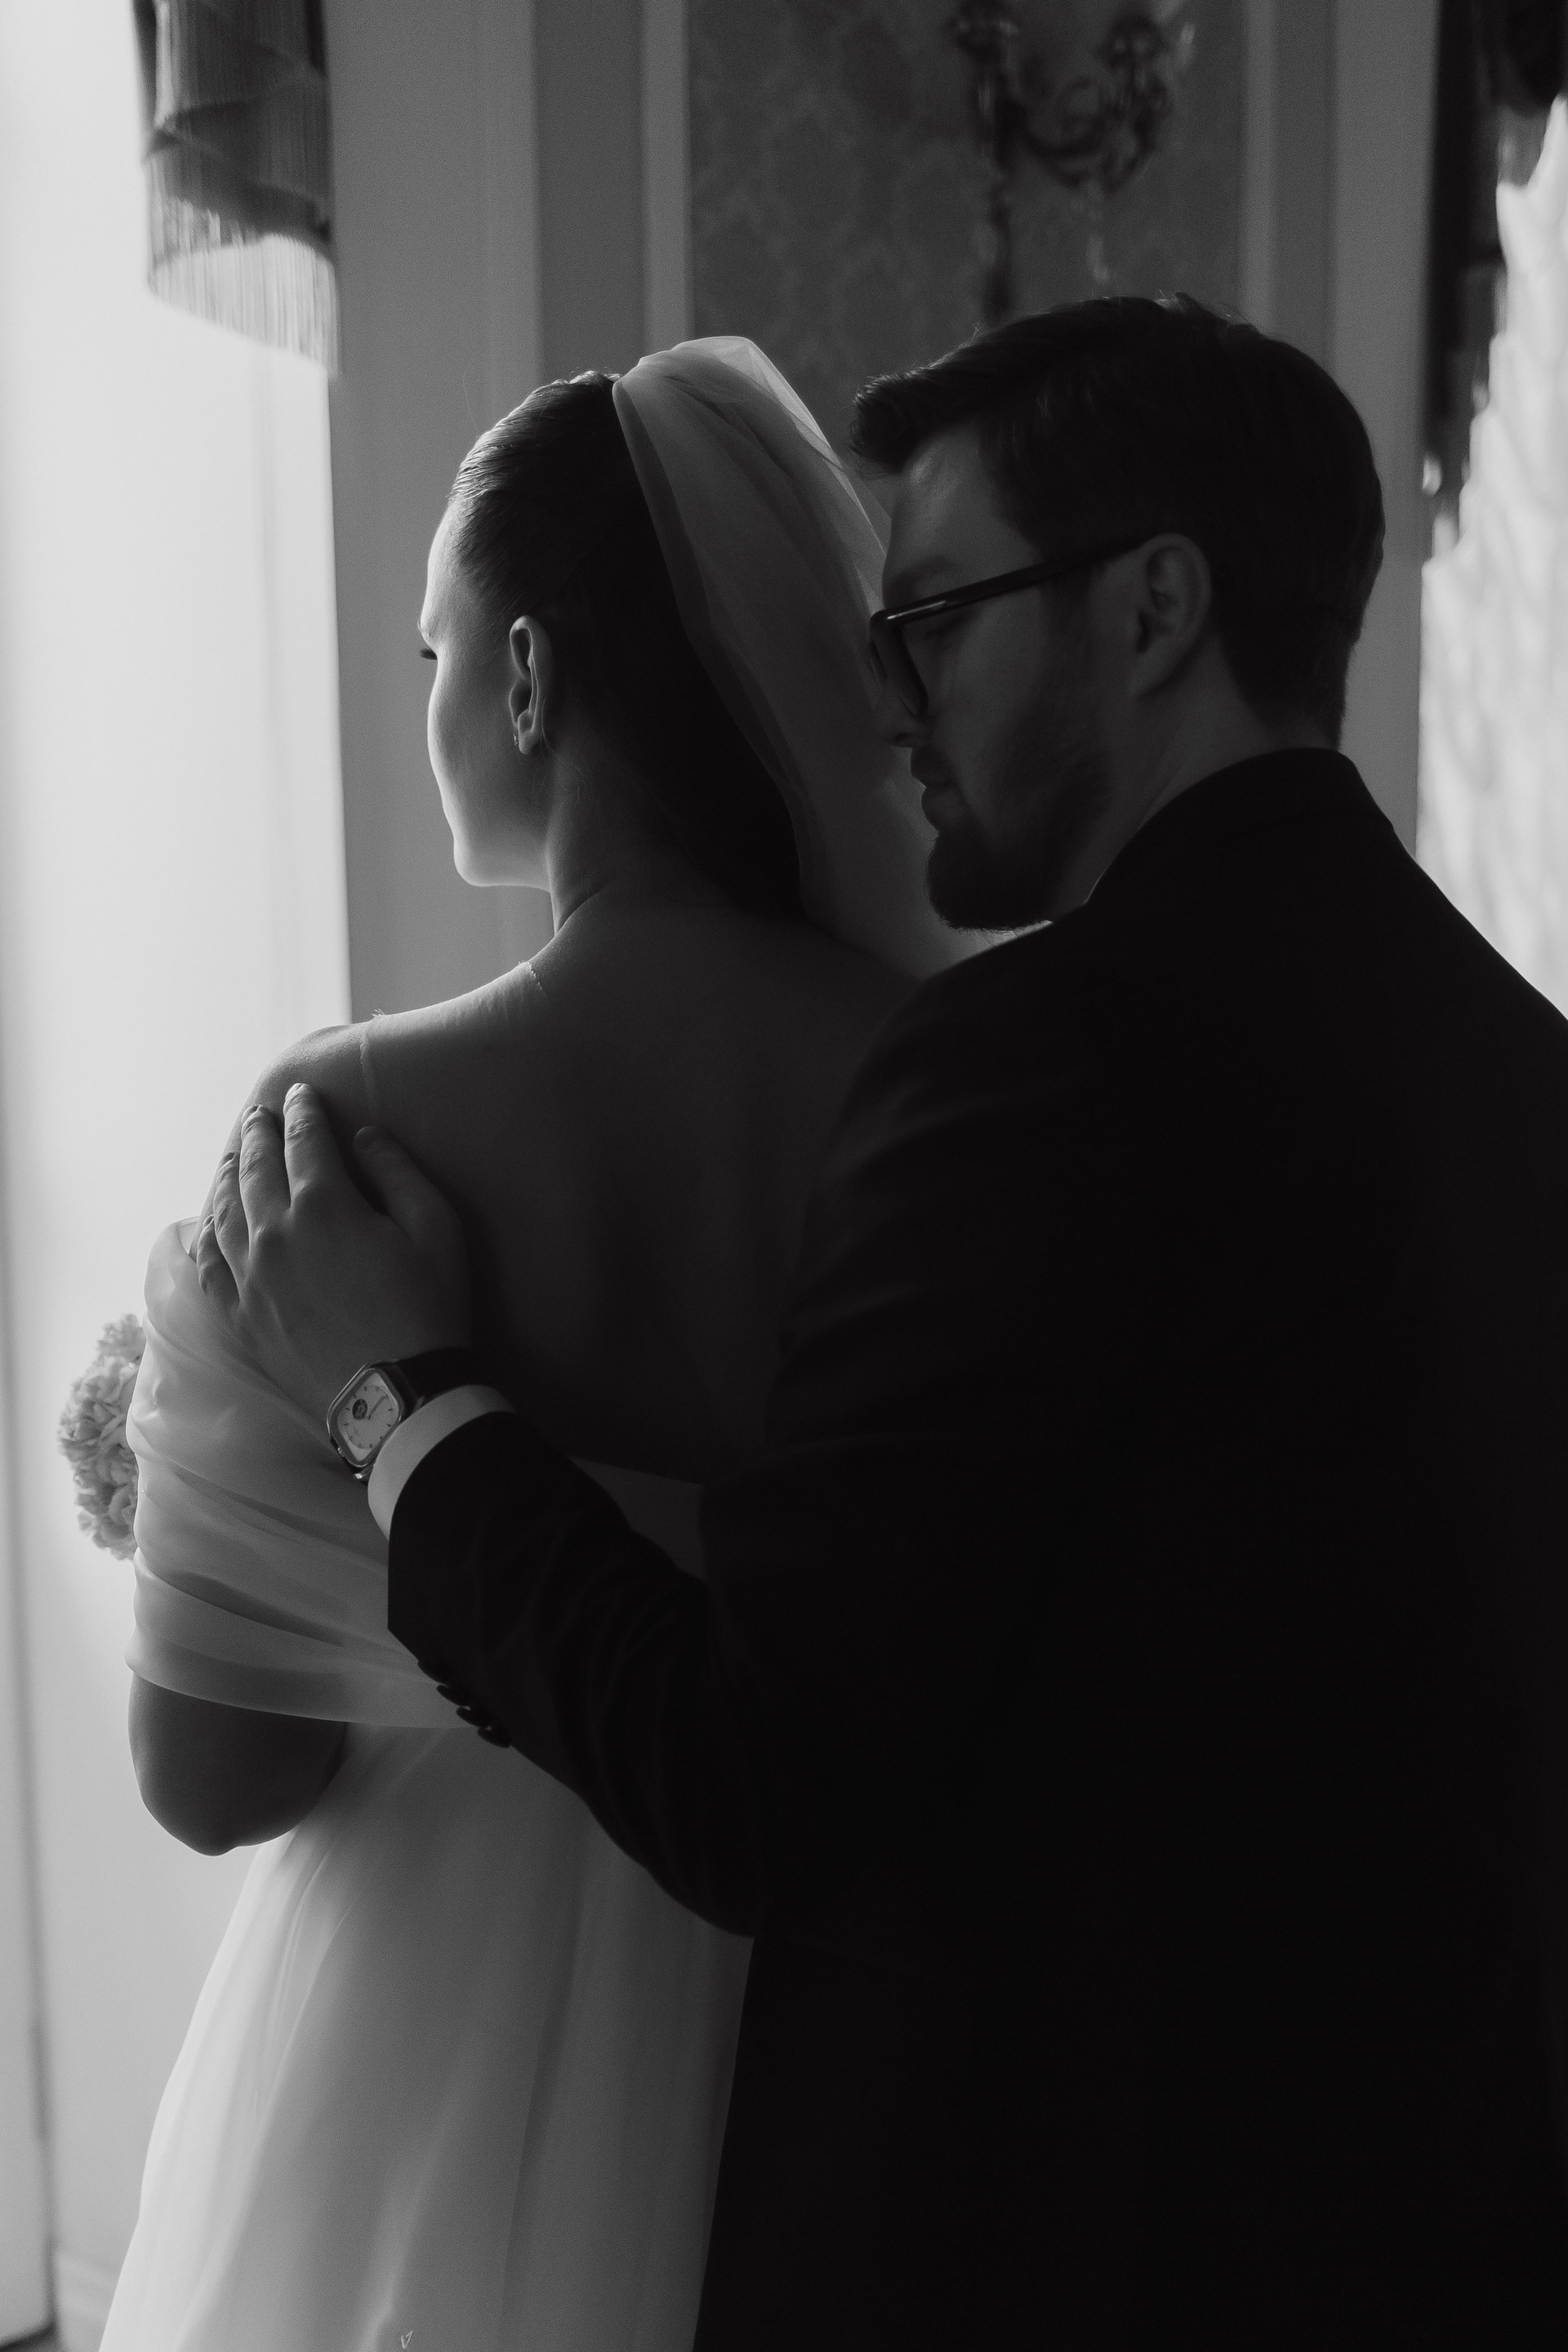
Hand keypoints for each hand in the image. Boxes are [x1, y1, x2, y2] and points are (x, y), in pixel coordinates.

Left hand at [196, 1084, 471, 1422]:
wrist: (395, 1396)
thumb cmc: (428, 1309)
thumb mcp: (436, 1230)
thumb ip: (398, 1173)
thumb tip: (364, 1137)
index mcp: (324, 1205)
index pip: (303, 1141)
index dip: (302, 1112)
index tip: (299, 1093)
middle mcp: (274, 1233)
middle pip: (255, 1168)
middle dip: (258, 1134)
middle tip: (259, 1115)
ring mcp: (249, 1277)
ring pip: (224, 1210)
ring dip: (227, 1175)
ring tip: (232, 1157)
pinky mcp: (239, 1315)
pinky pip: (210, 1264)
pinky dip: (208, 1234)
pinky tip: (212, 1223)